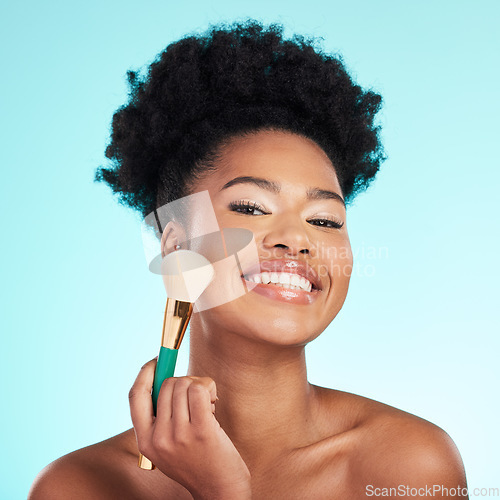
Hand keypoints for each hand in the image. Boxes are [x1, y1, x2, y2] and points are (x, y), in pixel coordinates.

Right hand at [129, 358, 251, 499]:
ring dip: (200, 386)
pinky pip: (200, 390)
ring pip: (185, 384)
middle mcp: (158, 438)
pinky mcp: (202, 431)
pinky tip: (213, 405)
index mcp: (145, 441)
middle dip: (186, 381)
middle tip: (198, 398)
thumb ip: (161, 418)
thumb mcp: (167, 446)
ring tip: (206, 406)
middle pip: (167, 384)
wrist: (220, 490)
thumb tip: (165, 376)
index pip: (135, 396)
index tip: (157, 360)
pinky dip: (209, 389)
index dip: (145, 372)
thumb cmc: (197, 461)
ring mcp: (179, 435)